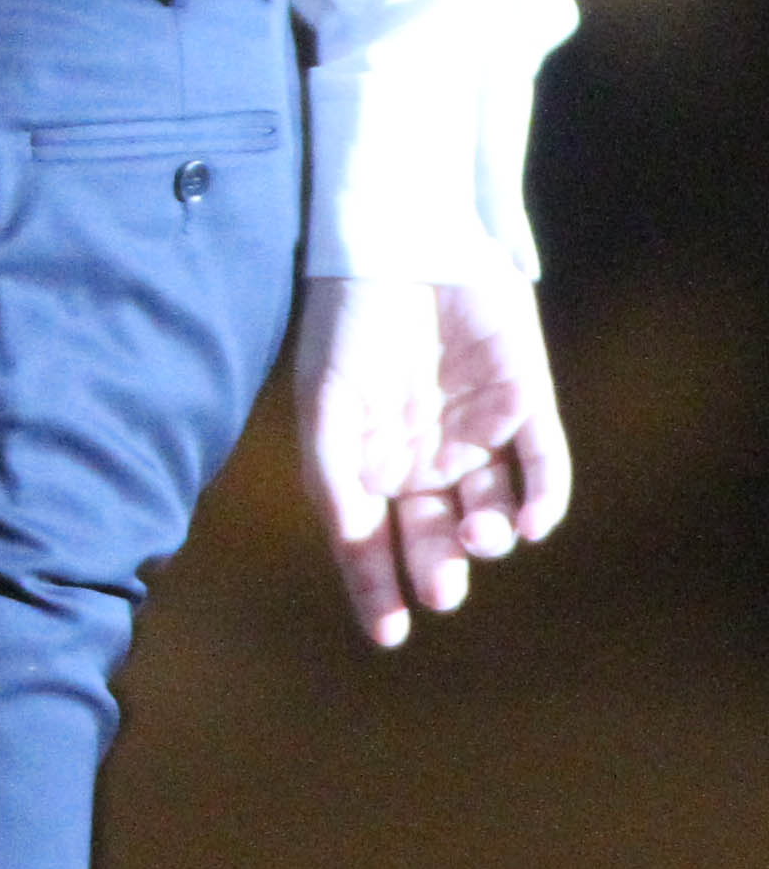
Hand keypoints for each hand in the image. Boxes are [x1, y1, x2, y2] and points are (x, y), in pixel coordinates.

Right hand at [294, 268, 570, 648]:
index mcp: (371, 460)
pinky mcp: (527, 402)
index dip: (377, 587)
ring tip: (474, 533)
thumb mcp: (324, 400)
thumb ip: (334, 475)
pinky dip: (542, 501)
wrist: (399, 236)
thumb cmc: (349, 318)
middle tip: (441, 585)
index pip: (373, 540)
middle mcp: (426, 456)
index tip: (389, 632)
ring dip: (488, 537)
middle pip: (436, 536)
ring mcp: (479, 431)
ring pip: (494, 512)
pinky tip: (528, 523)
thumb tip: (355, 543)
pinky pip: (544, 467)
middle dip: (438, 568)